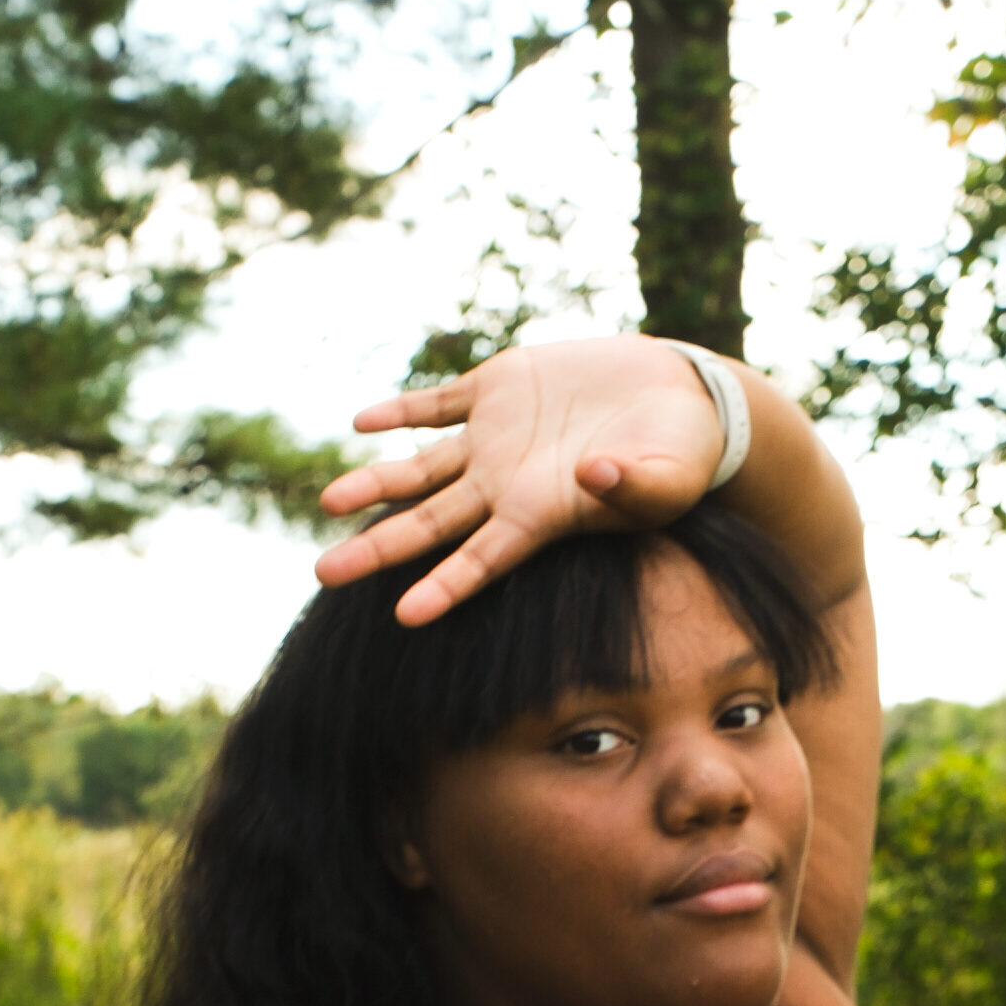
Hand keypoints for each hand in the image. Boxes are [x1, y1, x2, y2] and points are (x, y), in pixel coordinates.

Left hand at [313, 336, 723, 626]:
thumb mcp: (668, 478)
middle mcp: (505, 485)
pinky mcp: (497, 389)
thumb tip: (591, 474)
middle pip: (430, 524)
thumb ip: (631, 485)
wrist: (678, 401)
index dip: (445, 586)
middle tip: (323, 574)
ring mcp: (495, 439)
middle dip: (378, 550)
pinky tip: (362, 424)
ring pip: (420, 469)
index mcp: (541, 516)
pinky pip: (437, 403)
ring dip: (375, 484)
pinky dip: (401, 411)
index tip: (404, 616)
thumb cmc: (681, 457)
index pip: (482, 560)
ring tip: (328, 504)